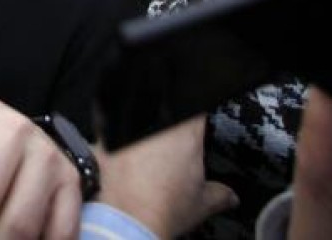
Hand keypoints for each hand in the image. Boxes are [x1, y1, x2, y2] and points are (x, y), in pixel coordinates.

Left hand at [95, 116, 237, 237]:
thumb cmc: (163, 210)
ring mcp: (125, 129)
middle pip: (164, 112)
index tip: (194, 130)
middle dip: (167, 127)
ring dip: (142, 134)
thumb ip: (220, 194)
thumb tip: (229, 196)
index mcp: (184, 130)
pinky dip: (115, 144)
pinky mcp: (102, 140)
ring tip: (147, 158)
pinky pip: (109, 134)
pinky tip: (124, 161)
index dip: (195, 118)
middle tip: (171, 148)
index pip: (194, 108)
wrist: (127, 223)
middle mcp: (154, 124)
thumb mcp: (201, 204)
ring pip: (135, 120)